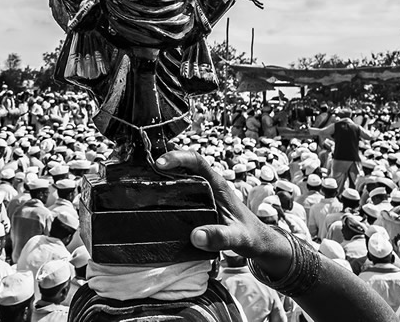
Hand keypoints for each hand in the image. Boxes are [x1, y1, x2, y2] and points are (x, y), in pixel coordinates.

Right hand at [154, 150, 290, 265]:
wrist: (258, 242)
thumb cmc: (250, 237)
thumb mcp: (237, 238)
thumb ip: (220, 237)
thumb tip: (195, 235)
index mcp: (218, 185)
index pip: (197, 161)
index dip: (178, 157)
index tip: (160, 163)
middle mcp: (210, 184)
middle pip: (185, 164)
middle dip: (164, 160)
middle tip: (141, 167)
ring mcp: (205, 193)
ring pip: (182, 175)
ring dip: (164, 174)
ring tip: (141, 178)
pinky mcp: (201, 202)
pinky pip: (182, 188)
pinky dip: (167, 187)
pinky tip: (154, 195)